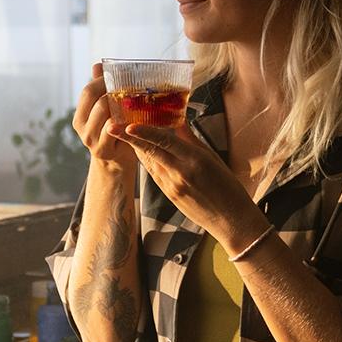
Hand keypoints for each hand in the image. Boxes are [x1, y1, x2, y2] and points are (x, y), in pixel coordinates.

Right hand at [71, 63, 137, 173]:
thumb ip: (102, 90)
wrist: (117, 161)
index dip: (102, 81)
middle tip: (132, 85)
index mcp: (80, 114)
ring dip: (121, 103)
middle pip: (95, 100)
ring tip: (136, 98)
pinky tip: (136, 115)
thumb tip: (98, 64)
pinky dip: (125, 120)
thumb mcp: (106, 110)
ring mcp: (90, 139)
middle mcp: (81, 126)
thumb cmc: (115, 131)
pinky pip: (113, 128)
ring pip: (105, 112)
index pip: (88, 91)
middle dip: (114, 90)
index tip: (120, 76)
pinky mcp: (102, 149)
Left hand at [120, 121, 269, 247]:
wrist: (230, 221)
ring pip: (149, 162)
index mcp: (194, 161)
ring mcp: (171, 186)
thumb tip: (177, 121)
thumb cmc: (227, 187)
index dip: (144, 133)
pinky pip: (154, 173)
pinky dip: (146, 159)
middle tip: (111, 125)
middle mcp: (179, 174)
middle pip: (149, 152)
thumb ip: (191, 140)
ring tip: (120, 131)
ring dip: (135, 147)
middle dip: (128, 139)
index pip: (165, 142)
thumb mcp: (212, 158)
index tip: (127, 125)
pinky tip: (139, 149)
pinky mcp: (169, 195)